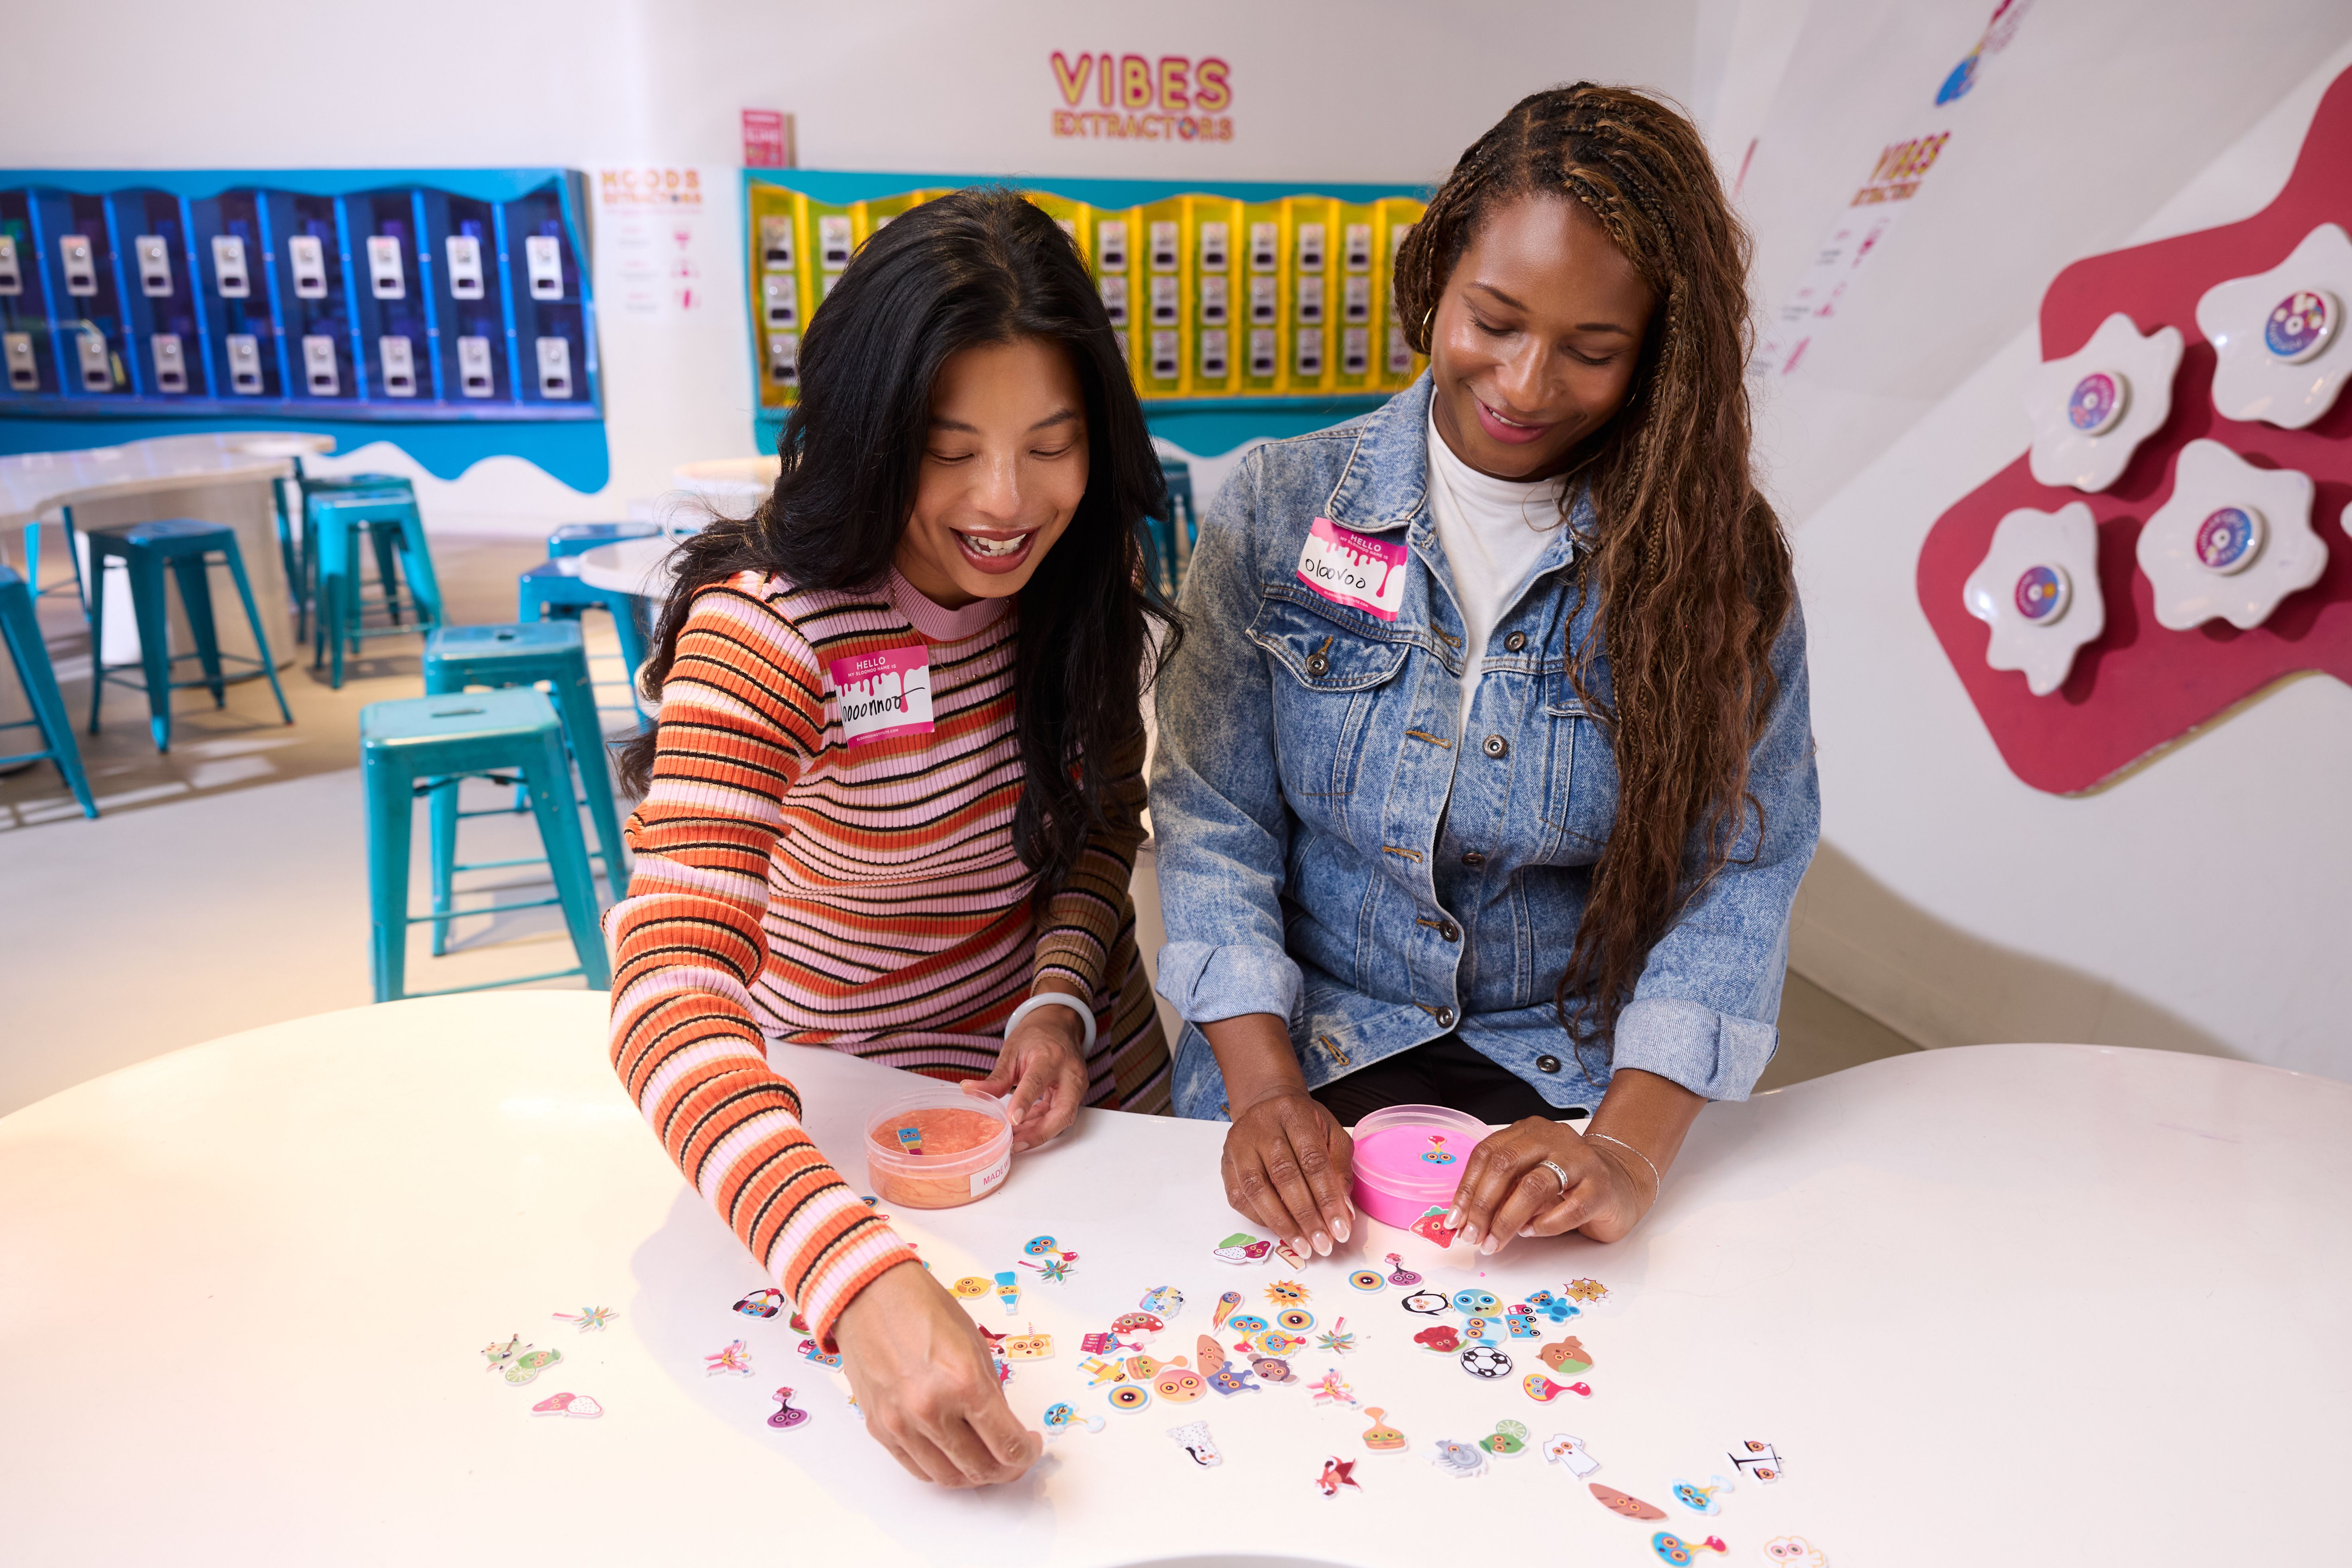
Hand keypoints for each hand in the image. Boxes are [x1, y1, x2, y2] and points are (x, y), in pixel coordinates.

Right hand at [832, 1260, 1040, 1487]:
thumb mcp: (974, 1345)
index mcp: (964, 1382)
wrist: (868, 1294)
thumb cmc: (924, 1309)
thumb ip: (989, 1392)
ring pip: (946, 1477)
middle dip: (1005, 1470)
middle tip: (1013, 1459)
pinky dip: (940, 1468)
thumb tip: (1002, 1429)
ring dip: (973, 1476)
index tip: (1030, 1446)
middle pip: (979, 1468)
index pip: (1007, 1444)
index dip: (1026, 1454)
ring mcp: (900, 1423)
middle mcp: (931, 1409)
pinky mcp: (878, 1428)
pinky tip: (952, 1454)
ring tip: (984, 1460)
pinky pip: (916, 1467)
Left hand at [968, 990, 1089, 1152]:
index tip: (1011, 1120)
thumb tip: (969, 1090)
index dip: (1024, 1102)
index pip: (1037, 1082)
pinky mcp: (1075, 1094)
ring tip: (1013, 1141)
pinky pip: (1060, 1115)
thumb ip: (995, 1077)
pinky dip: (1042, 1124)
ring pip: (1063, 1118)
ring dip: (1039, 1132)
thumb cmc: (1035, 1036)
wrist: (1059, 1025)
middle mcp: (1070, 1072)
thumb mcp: (1012, 1052)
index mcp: (1050, 1056)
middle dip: (1039, 1133)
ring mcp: (1076, 1085)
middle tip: (1015, 1144)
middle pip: (1063, 1112)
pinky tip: (1023, 1129)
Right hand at [1220, 1086, 1355, 1256]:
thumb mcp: (1331, 1134)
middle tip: (1323, 1244)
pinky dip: (1261, 1219)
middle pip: (1284, 1176)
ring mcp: (1238, 1146)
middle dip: (1307, 1216)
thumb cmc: (1304, 1124)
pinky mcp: (1225, 1163)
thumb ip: (1341, 1168)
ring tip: (1304, 1247)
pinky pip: (1239, 1198)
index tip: (1341, 1228)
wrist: (1265, 1106)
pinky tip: (1282, 1232)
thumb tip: (1344, 1211)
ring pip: (1256, 1190)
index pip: (1312, 1160)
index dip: (1327, 1197)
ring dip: (1282, 1224)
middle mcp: (1261, 1127)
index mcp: (1293, 1114)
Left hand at [1446, 1119, 1653, 1255]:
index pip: (1487, 1153)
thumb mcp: (1528, 1177)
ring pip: (1534, 1186)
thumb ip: (1501, 1189)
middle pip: (1506, 1165)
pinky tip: (1531, 1232)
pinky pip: (1569, 1208)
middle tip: (1473, 1236)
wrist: (1619, 1184)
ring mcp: (1579, 1161)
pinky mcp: (1600, 1187)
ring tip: (1495, 1241)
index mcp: (1528, 1132)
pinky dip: (1544, 1225)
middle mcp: (1553, 1138)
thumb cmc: (1566, 1183)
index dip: (1466, 1188)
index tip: (1454, 1220)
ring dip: (1508, 1219)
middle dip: (1483, 1205)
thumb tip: (1465, 1219)